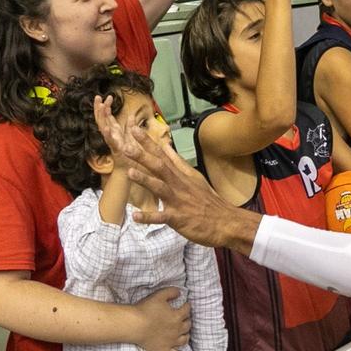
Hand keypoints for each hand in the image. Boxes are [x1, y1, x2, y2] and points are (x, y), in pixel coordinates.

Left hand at [95, 95, 258, 250]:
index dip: (148, 142)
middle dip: (143, 156)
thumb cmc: (207, 200)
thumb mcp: (194, 177)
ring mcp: (177, 201)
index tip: (134, 129)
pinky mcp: (177, 218)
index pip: (162, 155)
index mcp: (180, 175)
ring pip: (160, 188)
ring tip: (130, 173)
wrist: (224, 221)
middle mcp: (177, 185)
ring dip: (145, 181)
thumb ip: (178, 162)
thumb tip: (166, 145)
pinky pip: (161, 217)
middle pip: (159, 168)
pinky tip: (135, 216)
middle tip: (126, 147)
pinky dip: (149, 217)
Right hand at [129, 285, 192, 350]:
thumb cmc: (146, 309)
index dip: (187, 306)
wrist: (135, 325)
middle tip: (184, 318)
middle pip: (187, 325)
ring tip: (184, 333)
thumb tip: (180, 292)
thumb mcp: (159, 295)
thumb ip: (171, 292)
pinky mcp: (163, 349)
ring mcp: (171, 341)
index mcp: (177, 316)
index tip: (186, 305)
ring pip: (184, 339)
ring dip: (186, 335)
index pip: (187, 310)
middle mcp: (177, 329)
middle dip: (187, 320)